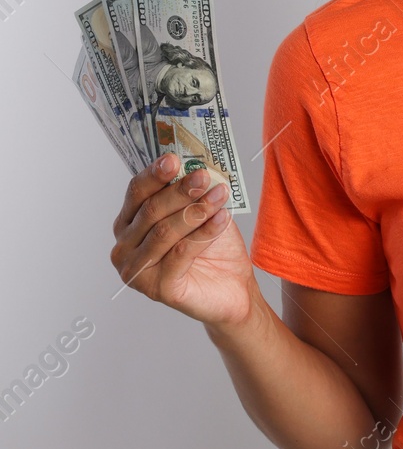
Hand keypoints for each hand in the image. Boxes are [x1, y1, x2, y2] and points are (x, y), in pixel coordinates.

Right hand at [109, 154, 255, 328]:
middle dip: (180, 191)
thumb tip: (196, 165)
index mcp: (128, 224)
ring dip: (196, 210)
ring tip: (220, 195)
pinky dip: (205, 233)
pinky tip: (223, 219)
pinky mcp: (157, 289)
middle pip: (150, 211)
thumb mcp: (201, 213)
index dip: (154, 174)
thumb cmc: (212, 249)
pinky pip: (182, 253)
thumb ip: (191, 193)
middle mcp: (124, 248)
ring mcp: (137, 271)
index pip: (136, 193)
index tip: (174, 159)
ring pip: (165, 232)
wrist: (233, 288)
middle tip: (204, 176)